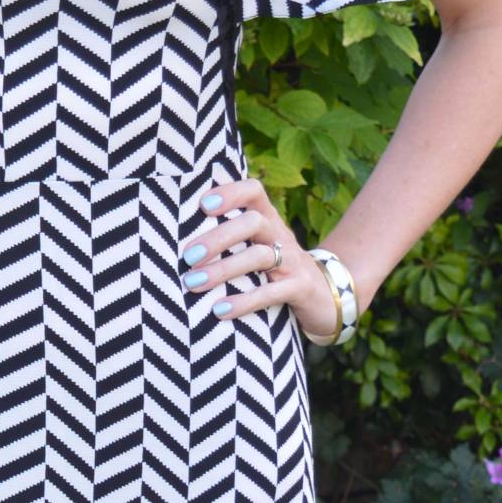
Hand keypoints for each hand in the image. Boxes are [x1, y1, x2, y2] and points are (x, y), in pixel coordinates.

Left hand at [179, 175, 344, 344]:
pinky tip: (220, 310)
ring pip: (260, 256)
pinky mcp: (300, 288)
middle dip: (219, 237)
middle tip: (188, 256)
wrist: (325, 296)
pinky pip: (272, 293)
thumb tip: (176, 238)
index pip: (253, 192)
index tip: (202, 205)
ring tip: (193, 282)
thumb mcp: (257, 246)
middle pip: (253, 223)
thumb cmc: (275, 269)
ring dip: (224, 269)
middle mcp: (281, 235)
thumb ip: (229, 237)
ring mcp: (293, 261)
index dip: (230, 193)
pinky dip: (245, 301)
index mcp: (268, 219)